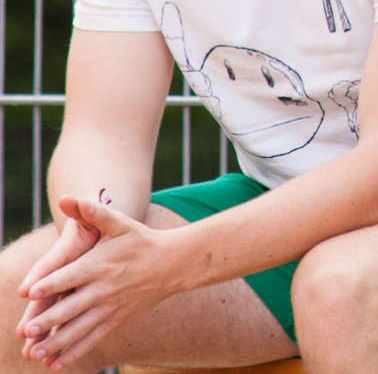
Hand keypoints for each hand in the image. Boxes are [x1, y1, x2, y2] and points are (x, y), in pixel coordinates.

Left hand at [17, 194, 181, 369]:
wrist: (173, 264)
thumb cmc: (141, 241)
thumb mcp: (118, 223)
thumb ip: (92, 211)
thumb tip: (67, 197)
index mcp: (101, 264)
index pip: (71, 274)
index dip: (51, 282)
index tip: (31, 291)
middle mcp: (104, 288)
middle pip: (72, 306)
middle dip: (49, 319)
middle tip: (28, 329)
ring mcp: (111, 307)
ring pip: (80, 328)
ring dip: (56, 342)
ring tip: (35, 352)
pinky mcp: (116, 321)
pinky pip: (92, 340)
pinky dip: (74, 352)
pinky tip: (55, 364)